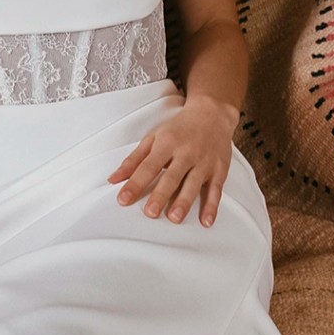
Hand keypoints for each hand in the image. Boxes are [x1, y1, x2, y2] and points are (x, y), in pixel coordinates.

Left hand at [107, 94, 237, 226]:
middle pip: (172, 176)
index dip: (135, 183)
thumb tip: (114, 179)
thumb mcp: (153, 138)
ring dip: (185, 202)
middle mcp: (186, 152)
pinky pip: (216, 189)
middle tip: (151, 212)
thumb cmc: (179, 128)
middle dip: (161, 195)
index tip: (123, 199)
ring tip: (175, 218)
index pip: (148, 166)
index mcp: (167, 144)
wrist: (212, 114)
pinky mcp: (219, 169)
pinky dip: (212, 206)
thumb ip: (134, 160)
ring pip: (194, 184)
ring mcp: (204, 162)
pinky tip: (206, 221)